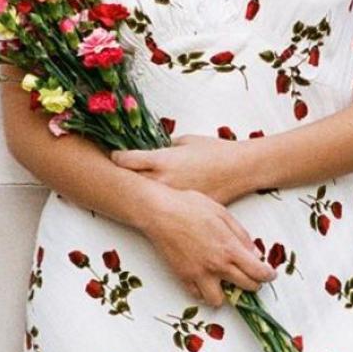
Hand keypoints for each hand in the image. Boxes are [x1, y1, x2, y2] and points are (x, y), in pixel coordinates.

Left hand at [110, 134, 247, 205]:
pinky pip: (165, 208)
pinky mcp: (183, 210)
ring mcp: (172, 198)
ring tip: (132, 191)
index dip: (117, 158)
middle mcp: (163, 181)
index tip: (113, 157)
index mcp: (162, 160)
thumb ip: (165, 147)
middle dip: (122, 179)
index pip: (126, 161)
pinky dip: (159, 205)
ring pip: (144, 200)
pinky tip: (158, 203)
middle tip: (114, 176)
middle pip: (129, 184)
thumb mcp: (186, 141)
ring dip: (139, 195)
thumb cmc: (214, 150)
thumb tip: (151, 150)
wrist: (239, 169)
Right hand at [138, 185, 275, 308]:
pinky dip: (204, 292)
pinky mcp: (182, 277)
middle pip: (245, 287)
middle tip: (252, 276)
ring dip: (227, 294)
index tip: (270, 275)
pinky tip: (207, 280)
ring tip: (226, 282)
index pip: (257, 272)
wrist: (160, 212)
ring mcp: (198, 274)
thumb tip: (254, 252)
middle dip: (254, 284)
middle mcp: (216, 265)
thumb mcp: (223, 213)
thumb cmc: (190, 206)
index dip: (268, 276)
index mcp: (229, 248)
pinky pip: (198, 296)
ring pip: (220, 300)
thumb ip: (241, 235)